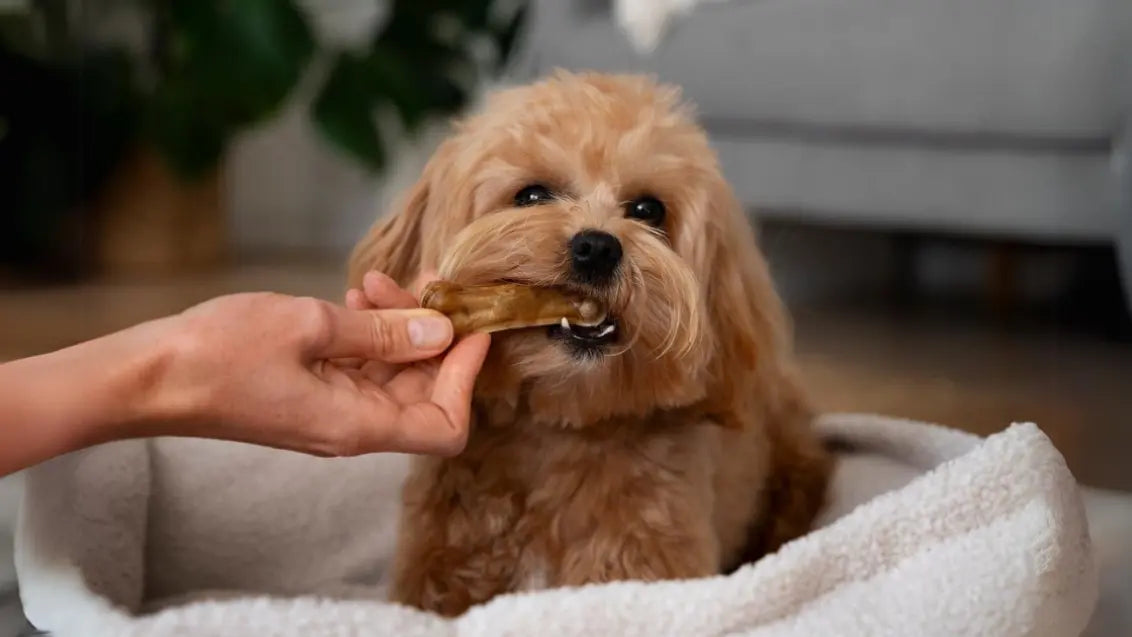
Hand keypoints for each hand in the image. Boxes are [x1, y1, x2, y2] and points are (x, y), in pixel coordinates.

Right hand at [146, 272, 490, 456]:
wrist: (148, 375)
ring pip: (392, 376)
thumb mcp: (311, 327)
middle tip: (425, 286)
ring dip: (399, 327)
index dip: (466, 379)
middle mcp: (351, 428)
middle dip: (434, 338)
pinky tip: (356, 295)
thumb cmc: (219, 353)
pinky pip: (360, 369)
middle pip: (424, 395)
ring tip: (378, 281)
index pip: (444, 426)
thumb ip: (383, 333)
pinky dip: (369, 333)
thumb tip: (440, 331)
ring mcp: (330, 413)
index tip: (471, 328)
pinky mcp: (311, 394)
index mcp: (358, 426)